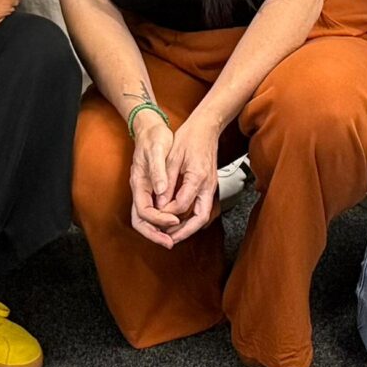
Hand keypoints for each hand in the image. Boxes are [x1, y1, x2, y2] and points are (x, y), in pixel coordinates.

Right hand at [125, 110, 180, 245]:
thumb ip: (158, 172)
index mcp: (138, 184)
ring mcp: (145, 191)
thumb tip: (161, 192)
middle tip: (170, 243)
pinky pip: (155, 211)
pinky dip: (164, 220)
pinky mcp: (153, 190)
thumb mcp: (156, 151)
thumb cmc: (153, 138)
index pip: (143, 212)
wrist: (151, 128)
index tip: (174, 221)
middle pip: (141, 221)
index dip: (158, 220)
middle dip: (155, 234)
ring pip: (148, 219)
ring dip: (159, 230)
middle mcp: (140, 191)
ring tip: (174, 238)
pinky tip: (177, 221)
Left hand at [143, 113, 221, 246]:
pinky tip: (180, 219)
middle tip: (169, 239)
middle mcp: (208, 185)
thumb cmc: (189, 138)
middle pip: (200, 218)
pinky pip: (202, 208)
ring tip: (172, 234)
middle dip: (185, 232)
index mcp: (198, 177)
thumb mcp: (173, 158)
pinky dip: (192, 218)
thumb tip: (160, 202)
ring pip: (203, 215)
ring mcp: (211, 186)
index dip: (167, 213)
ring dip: (189, 227)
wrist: (206, 127)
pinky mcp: (210, 186)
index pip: (182, 205)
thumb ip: (167, 181)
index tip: (155, 215)